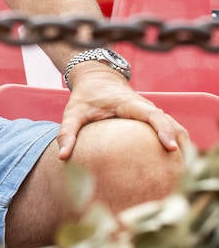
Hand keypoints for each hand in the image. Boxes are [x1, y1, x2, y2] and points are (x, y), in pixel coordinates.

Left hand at [57, 66, 185, 159]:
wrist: (96, 80)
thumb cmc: (85, 97)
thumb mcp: (73, 112)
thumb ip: (67, 132)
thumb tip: (63, 157)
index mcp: (130, 104)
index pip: (153, 115)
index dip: (164, 130)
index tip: (170, 147)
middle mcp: (145, 107)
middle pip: (171, 123)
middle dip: (180, 140)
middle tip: (183, 164)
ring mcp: (151, 113)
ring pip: (175, 126)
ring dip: (182, 143)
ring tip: (183, 167)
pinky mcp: (152, 119)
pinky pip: (169, 130)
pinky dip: (176, 142)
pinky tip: (175, 163)